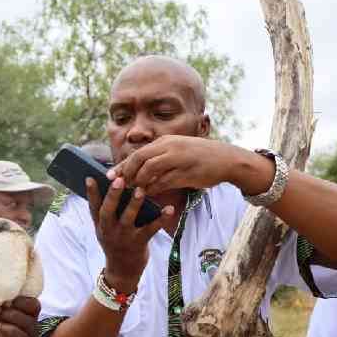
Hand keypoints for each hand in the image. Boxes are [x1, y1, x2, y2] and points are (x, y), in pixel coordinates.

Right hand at [86, 177, 174, 292]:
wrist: (122, 272)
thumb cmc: (115, 243)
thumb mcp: (105, 230)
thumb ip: (106, 213)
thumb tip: (113, 187)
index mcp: (100, 225)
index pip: (93, 207)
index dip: (91, 193)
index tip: (90, 177)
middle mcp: (109, 231)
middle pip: (108, 211)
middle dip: (113, 195)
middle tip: (118, 180)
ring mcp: (124, 238)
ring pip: (128, 219)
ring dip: (134, 204)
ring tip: (140, 190)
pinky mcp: (139, 243)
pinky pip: (151, 229)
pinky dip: (161, 219)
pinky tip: (169, 209)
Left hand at [107, 136, 244, 195]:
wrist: (227, 159)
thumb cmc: (200, 157)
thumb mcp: (178, 151)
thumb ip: (159, 158)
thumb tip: (138, 170)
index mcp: (166, 142)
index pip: (138, 153)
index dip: (122, 165)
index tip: (109, 175)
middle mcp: (170, 148)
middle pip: (139, 159)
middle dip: (126, 173)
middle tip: (120, 186)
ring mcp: (178, 159)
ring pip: (149, 170)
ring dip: (139, 182)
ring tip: (134, 191)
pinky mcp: (186, 173)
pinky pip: (163, 182)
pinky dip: (153, 189)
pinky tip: (148, 194)